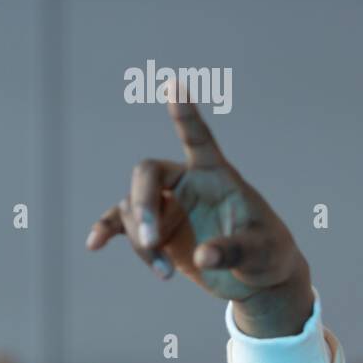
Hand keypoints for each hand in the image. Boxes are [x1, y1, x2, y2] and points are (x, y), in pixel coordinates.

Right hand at [85, 77, 313, 337]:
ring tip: (164, 272)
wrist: (257, 278)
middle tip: (153, 240)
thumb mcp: (260, 254)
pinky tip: (95, 244)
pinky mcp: (156, 229)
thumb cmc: (267, 255)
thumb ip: (234, 251)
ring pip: (132, 208)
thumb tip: (203, 256)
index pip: (198, 139)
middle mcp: (188, 184)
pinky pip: (121, 223)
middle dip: (143, 206)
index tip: (175, 84)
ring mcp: (168, 205)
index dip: (186, 114)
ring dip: (141, 240)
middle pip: (147, 173)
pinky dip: (108, 232)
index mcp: (218, 176)